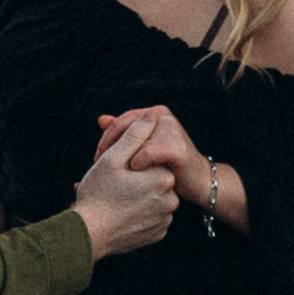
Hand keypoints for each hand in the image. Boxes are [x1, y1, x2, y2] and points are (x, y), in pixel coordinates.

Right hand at [73, 115, 179, 259]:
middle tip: (112, 186)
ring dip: (138, 196)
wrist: (88, 236)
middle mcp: (170, 200)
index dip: (131, 162)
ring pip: (152, 198)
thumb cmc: (97, 195)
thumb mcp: (111, 159)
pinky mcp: (157, 234)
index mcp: (163, 177)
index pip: (152, 160)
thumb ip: (134, 135)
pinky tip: (121, 214)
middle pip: (153, 179)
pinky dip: (139, 214)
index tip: (115, 170)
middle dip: (135, 179)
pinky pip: (151, 217)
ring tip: (115, 201)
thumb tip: (150, 116)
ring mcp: (164, 220)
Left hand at [95, 102, 211, 210]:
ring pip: (134, 143)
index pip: (119, 123)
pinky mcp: (178, 147)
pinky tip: (135, 175)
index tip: (96, 159)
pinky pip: (148, 153)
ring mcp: (171, 129)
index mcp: (152, 113)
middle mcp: (162, 116)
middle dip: (111, 150)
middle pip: (125, 131)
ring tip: (116, 174)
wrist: (197, 181)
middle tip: (100, 168)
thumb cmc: (166, 164)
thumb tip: (101, 119)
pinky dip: (138, 164)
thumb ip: (124, 133)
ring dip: (123, 159)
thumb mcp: (142, 147)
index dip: (105, 141)